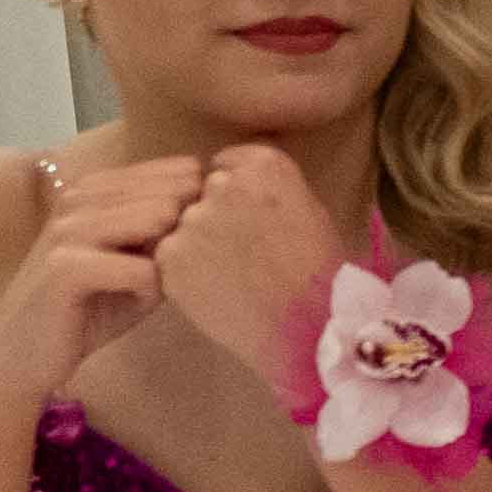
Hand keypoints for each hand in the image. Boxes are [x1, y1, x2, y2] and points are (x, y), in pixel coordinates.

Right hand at [0, 154, 203, 399]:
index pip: (182, 169)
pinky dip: (150, 291)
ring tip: (147, 286)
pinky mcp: (65, 266)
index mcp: (98, 187)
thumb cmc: (89, 310)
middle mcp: (80, 196)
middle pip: (177, 192)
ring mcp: (69, 227)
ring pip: (160, 219)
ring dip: (169, 261)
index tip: (192, 245)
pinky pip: (144, 269)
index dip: (203, 210)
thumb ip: (172, 235)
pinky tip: (134, 303)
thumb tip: (223, 209)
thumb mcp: (139, 264)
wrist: (22, 356)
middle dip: (189, 235)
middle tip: (170, 272)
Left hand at [153, 141, 350, 379]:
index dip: (235, 193)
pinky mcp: (171, 257)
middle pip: (202, 193)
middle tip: (240, 252)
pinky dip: (185, 272)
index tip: (248, 217)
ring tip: (229, 277)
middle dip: (215, 215)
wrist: (311, 329)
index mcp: (264, 166)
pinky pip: (170, 257)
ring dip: (197, 244)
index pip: (227, 163)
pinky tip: (215, 290)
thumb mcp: (310, 211)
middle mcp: (222, 185)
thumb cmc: (322, 273)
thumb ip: (269, 190)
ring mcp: (192, 221)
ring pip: (183, 226)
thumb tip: (239, 190)